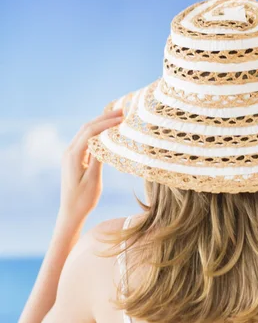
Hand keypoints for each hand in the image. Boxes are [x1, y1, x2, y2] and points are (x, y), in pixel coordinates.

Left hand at [56, 109, 122, 236]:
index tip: (123, 118)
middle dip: (104, 117)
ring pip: (86, 132)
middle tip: (122, 111)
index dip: (107, 122)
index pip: (90, 131)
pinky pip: (87, 140)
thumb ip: (98, 158)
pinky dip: (98, 132)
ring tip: (118, 116)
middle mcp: (70, 151)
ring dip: (101, 123)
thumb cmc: (84, 199)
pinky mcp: (75, 158)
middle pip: (87, 127)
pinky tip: (109, 130)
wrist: (71, 211)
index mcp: (73, 155)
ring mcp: (71, 154)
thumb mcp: (94, 179)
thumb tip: (105, 139)